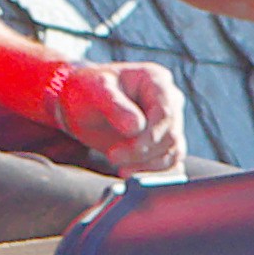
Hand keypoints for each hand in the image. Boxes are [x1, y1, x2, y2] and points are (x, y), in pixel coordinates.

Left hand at [56, 59, 184, 178]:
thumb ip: (115, 106)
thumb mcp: (94, 91)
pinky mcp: (163, 143)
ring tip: (120, 169)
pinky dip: (153, 173)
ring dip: (147, 166)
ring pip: (173, 152)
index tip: (118, 152)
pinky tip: (131, 174)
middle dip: (142, 154)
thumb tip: (137, 127)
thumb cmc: (86, 90)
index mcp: (156, 80)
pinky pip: (170, 163)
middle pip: (171, 135)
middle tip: (112, 157)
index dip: (147, 137)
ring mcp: (168, 123)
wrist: (80, 105)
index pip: (165, 113)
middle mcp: (169, 100)